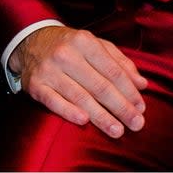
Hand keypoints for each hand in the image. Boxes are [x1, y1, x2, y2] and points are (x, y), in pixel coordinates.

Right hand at [10, 26, 146, 138]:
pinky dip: (69, 112)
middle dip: (120, 107)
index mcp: (84, 42)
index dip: (129, 91)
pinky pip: (54, 102)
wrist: (31, 41)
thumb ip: (120, 62)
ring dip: (101, 116)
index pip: (112, 71)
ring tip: (117, 130)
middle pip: (99, 86)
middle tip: (136, 124)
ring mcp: (49, 70)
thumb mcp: (95, 45)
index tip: (140, 107)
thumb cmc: (70, 45)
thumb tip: (141, 84)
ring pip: (80, 97)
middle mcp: (66, 54)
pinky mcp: (35, 85)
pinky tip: (84, 121)